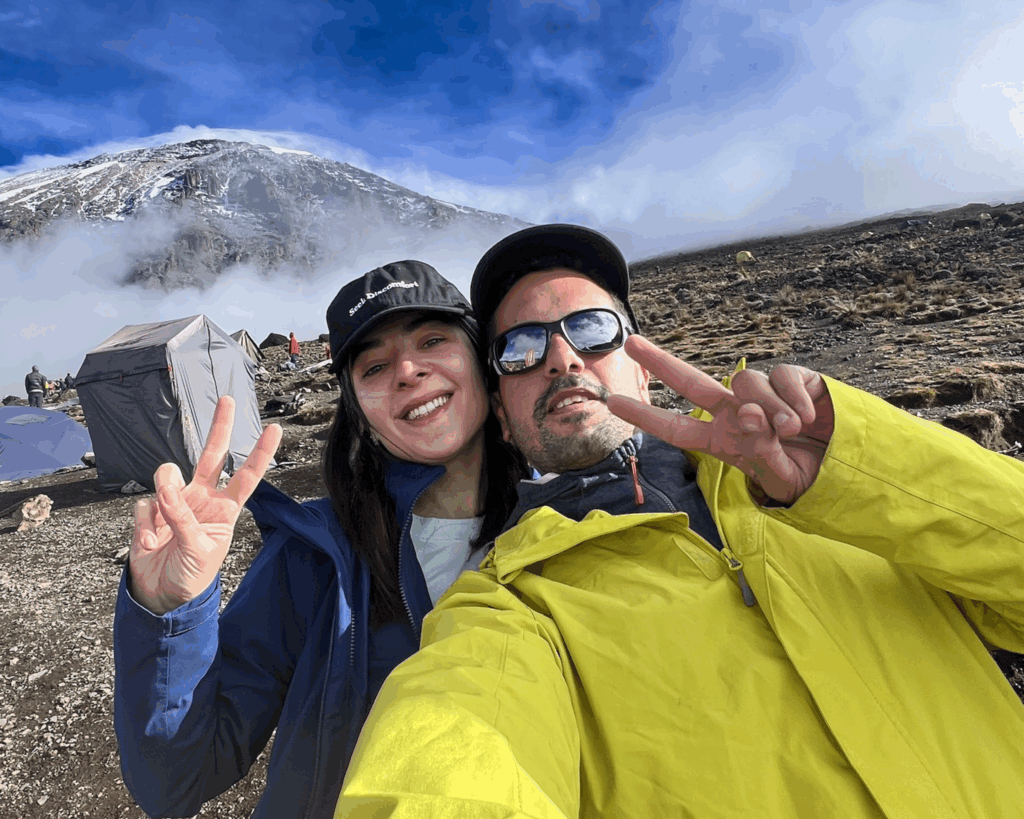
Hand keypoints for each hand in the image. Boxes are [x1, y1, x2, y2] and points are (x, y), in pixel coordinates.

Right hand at [128, 396, 281, 613]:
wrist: (160, 596)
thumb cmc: (191, 576)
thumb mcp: (198, 549)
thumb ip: (183, 517)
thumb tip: (166, 486)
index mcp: (225, 510)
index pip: (247, 476)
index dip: (260, 454)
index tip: (275, 430)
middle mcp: (202, 499)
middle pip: (212, 456)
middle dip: (220, 427)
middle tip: (228, 400)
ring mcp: (176, 502)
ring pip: (167, 475)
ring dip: (164, 490)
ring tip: (164, 520)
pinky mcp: (151, 511)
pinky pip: (144, 505)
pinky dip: (145, 526)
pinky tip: (150, 543)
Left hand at [606, 336, 834, 504]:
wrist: (848, 464)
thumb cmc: (805, 473)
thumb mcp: (781, 479)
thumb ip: (763, 455)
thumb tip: (751, 420)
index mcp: (723, 440)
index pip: (678, 428)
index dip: (647, 417)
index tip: (615, 404)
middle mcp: (734, 413)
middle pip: (691, 382)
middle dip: (660, 362)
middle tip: (630, 342)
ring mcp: (761, 395)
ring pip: (744, 381)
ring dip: (767, 407)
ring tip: (789, 430)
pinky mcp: (791, 379)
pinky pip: (782, 376)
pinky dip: (794, 398)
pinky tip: (807, 417)